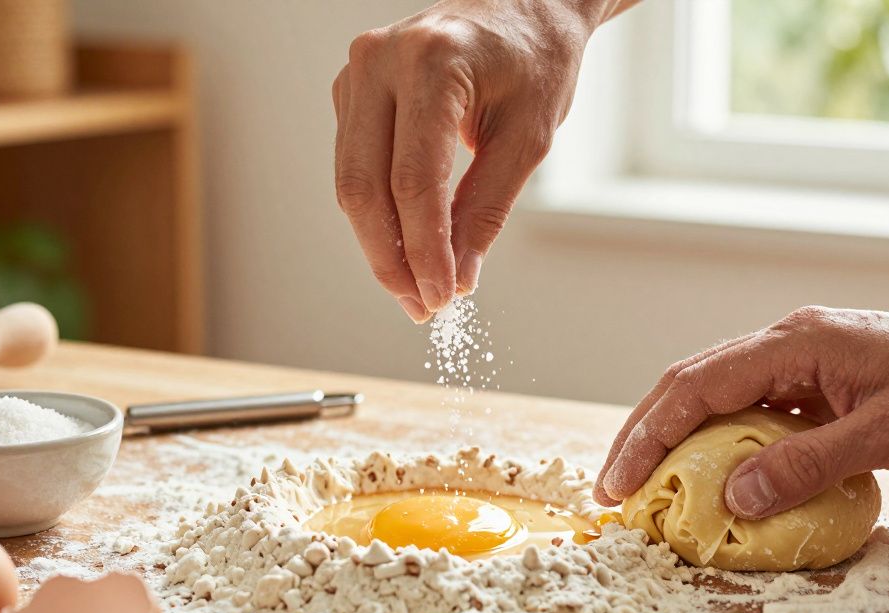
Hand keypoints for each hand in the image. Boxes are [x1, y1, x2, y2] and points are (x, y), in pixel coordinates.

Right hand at [333, 0, 619, 320]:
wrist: (525, 6)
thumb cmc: (536, 62)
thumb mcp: (528, 138)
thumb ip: (486, 210)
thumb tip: (456, 279)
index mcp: (433, 62)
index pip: (414, 179)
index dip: (424, 250)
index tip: (441, 298)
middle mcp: (380, 60)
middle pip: (365, 185)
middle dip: (392, 258)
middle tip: (421, 307)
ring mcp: (358, 72)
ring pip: (351, 182)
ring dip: (379, 245)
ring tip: (414, 289)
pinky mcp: (352, 90)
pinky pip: (354, 166)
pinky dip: (378, 214)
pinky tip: (404, 247)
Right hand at [593, 306, 888, 516]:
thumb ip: (807, 464)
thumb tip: (735, 499)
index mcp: (797, 342)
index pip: (696, 385)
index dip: (647, 435)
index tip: (618, 483)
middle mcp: (790, 343)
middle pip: (692, 384)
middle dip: (645, 435)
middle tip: (614, 490)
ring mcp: (805, 361)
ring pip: (719, 396)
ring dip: (679, 439)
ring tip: (650, 485)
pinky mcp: (821, 384)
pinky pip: (755, 411)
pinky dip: (723, 443)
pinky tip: (716, 476)